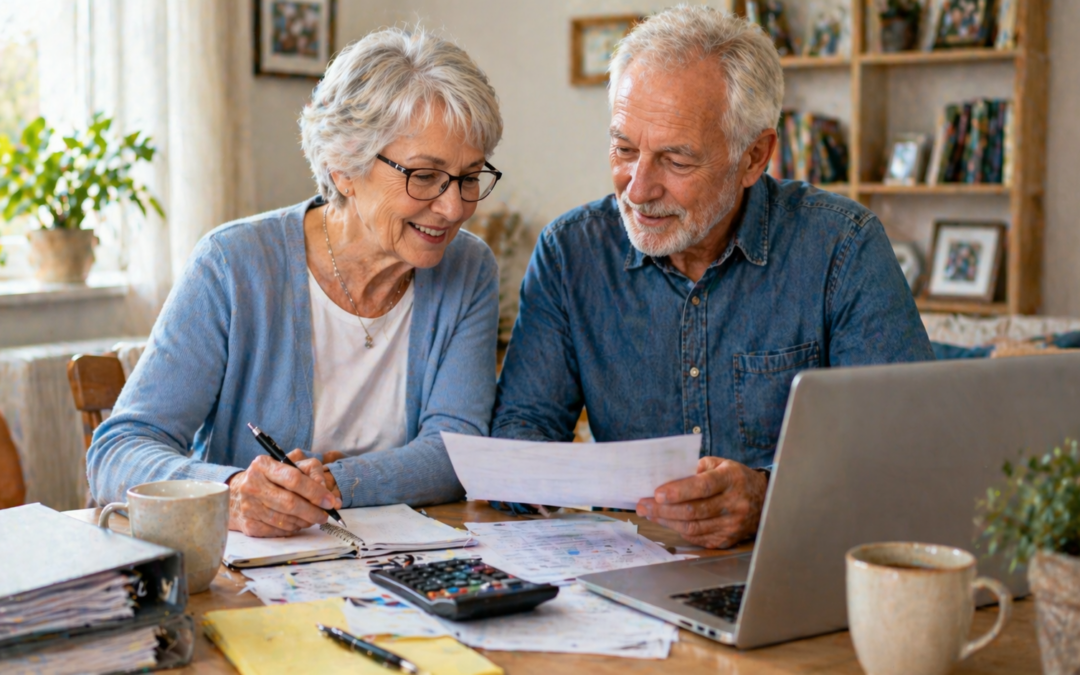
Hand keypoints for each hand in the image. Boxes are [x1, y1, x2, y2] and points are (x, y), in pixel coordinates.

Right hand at [226, 449, 343, 536]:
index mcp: (263, 465)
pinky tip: (297, 523)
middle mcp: (252, 484)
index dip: (315, 492)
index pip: (294, 479)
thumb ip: (312, 472)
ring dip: (304, 522)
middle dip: (313, 511)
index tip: (330, 502)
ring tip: (312, 518)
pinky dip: (292, 529)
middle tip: (325, 516)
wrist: (238, 494)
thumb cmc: (271, 478)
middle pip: (290, 502)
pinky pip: (278, 531)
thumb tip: (331, 498)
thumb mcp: (291, 465)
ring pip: (285, 520)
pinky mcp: (249, 524)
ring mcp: (248, 505)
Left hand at [636, 457, 767, 548]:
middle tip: (642, 505)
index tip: (657, 493)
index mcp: (731, 480)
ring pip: (692, 527)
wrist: (764, 500)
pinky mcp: (727, 539)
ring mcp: (731, 525)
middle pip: (693, 511)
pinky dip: (678, 530)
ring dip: (666, 521)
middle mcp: (733, 504)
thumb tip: (666, 478)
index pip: (702, 487)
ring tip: (649, 513)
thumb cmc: (734, 478)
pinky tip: (666, 521)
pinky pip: (697, 537)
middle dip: (663, 509)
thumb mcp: (720, 464)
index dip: (678, 491)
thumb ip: (696, 468)